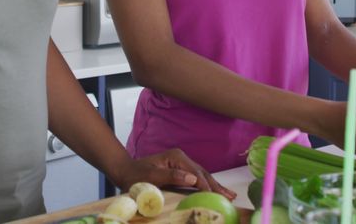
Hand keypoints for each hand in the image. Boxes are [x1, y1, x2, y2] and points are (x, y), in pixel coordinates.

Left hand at [110, 149, 235, 199]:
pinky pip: (197, 177)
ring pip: (203, 175)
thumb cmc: (135, 175)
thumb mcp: (151, 177)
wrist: (124, 170)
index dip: (206, 186)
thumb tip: (193, 180)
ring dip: (215, 186)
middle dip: (217, 186)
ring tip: (230, 195)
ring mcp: (181, 162)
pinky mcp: (180, 169)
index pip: (196, 173)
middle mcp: (181, 158)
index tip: (216, 197)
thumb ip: (171, 176)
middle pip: (203, 173)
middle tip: (231, 197)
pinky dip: (207, 185)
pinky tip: (215, 190)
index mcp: (176, 157)